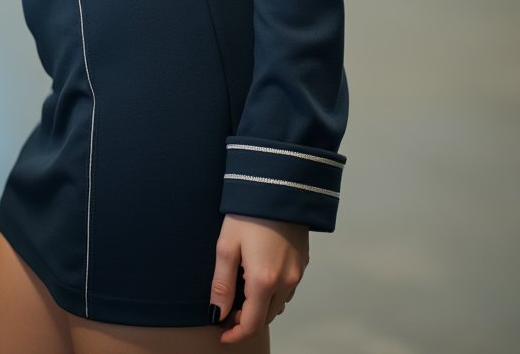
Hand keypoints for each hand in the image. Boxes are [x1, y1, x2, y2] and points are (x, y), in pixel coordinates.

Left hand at [209, 213, 308, 344]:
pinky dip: (273, 292)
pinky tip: (260, 276)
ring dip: (261, 306)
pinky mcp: (302, 261)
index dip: (235, 334)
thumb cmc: (249, 211)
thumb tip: (217, 313)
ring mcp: (297, 272)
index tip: (222, 334)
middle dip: (246, 320)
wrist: (279, 184)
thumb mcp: (226, 245)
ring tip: (242, 292)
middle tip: (227, 311)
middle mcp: (285, 281)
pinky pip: (288, 288)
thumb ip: (221, 284)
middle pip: (266, 317)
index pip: (251, 324)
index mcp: (264, 280)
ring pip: (278, 304)